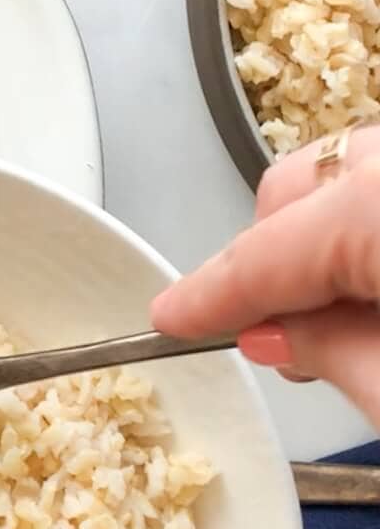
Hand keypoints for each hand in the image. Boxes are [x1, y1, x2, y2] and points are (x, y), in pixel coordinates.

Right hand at [151, 123, 379, 422]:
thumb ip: (332, 355)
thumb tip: (280, 336)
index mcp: (379, 206)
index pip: (265, 254)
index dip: (209, 295)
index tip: (170, 320)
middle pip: (301, 185)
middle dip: (276, 256)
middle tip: (280, 335)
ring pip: (353, 172)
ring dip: (330, 239)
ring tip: (350, 320)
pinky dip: (371, 229)